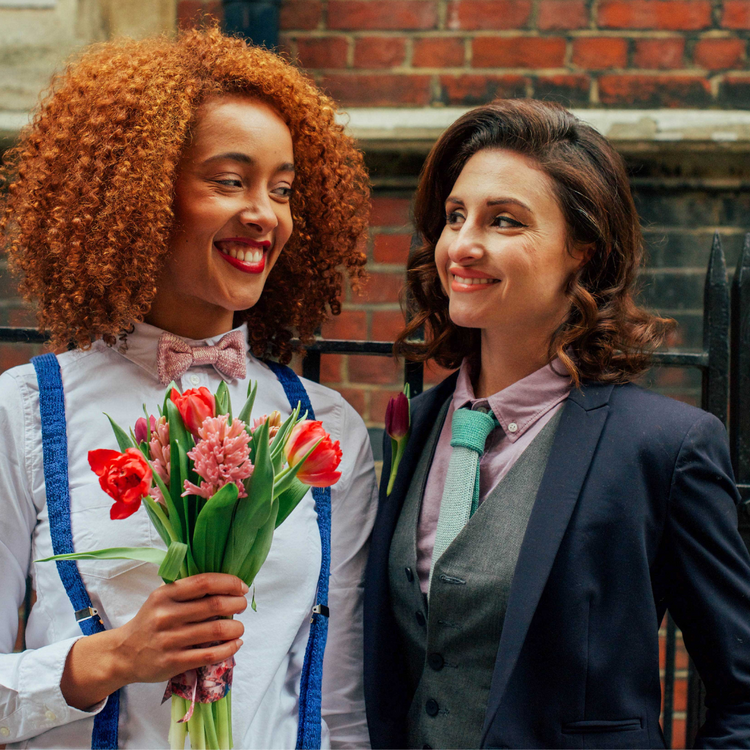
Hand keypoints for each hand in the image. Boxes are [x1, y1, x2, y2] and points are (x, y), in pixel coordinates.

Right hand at [61, 574, 247, 709]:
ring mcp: (170, 640)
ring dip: (236, 628)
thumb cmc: (151, 621)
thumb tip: (227, 585)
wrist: (123, 654)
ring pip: (216, 630)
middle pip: (214, 605)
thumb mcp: (162, 599)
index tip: (242, 586)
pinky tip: (235, 644)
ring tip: (240, 627)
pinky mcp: (173, 662)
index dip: (228, 582)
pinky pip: (209, 655)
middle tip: (242, 605)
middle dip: (236, 604)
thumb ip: (188, 591)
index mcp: (165, 594)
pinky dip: (229, 649)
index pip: (204, 582)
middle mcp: (166, 615)